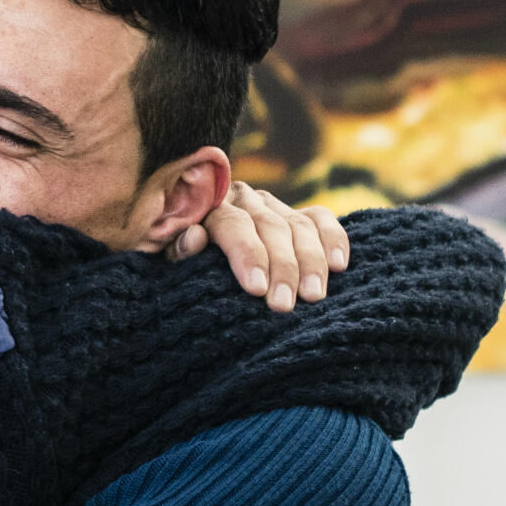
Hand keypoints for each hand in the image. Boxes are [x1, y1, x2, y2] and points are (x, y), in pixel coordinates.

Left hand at [172, 183, 349, 312]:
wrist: (196, 248)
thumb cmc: (180, 261)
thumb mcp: (166, 256)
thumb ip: (177, 247)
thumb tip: (195, 237)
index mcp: (210, 205)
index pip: (232, 223)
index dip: (246, 254)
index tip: (256, 288)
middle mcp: (245, 199)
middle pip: (270, 227)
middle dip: (281, 267)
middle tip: (283, 305)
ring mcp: (274, 205)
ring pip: (299, 225)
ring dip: (310, 262)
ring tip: (314, 297)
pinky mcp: (298, 215)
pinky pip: (321, 219)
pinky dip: (334, 238)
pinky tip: (339, 265)